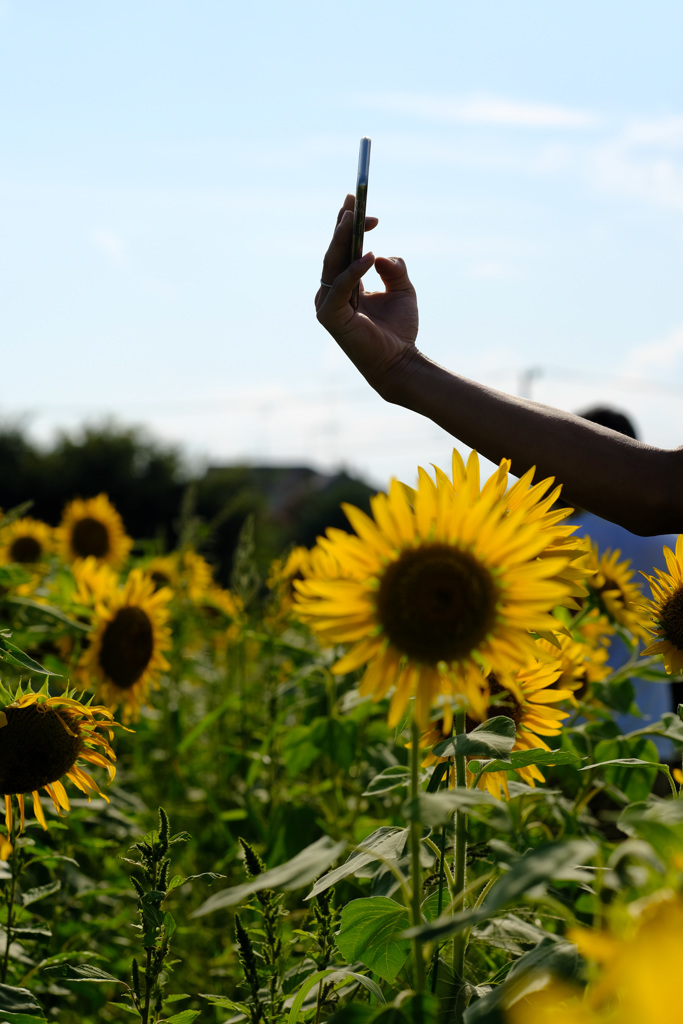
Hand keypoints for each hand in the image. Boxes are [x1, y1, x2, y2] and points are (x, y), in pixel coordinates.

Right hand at [315, 194, 419, 395]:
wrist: (399, 362)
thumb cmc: (399, 331)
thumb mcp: (403, 290)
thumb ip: (395, 269)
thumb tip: (384, 254)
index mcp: (345, 286)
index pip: (343, 251)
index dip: (350, 226)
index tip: (361, 205)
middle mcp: (332, 292)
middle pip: (335, 252)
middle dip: (343, 225)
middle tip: (352, 200)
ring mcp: (328, 304)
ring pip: (333, 264)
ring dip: (343, 239)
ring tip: (355, 218)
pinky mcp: (330, 316)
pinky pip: (341, 286)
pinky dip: (354, 270)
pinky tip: (369, 256)